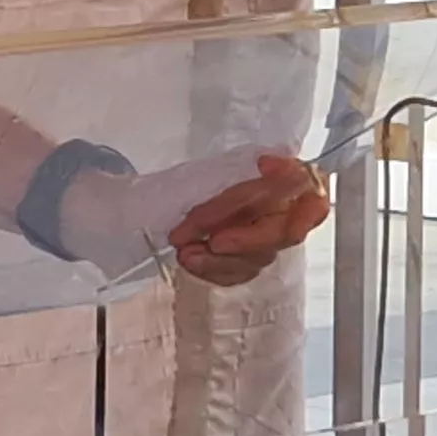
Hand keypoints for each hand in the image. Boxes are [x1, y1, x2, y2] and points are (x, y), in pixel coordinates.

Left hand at [54, 150, 329, 284]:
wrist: (131, 217)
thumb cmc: (165, 191)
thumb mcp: (195, 175)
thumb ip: (239, 169)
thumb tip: (282, 162)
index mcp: (271, 177)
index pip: (305, 182)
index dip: (292, 179)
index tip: (263, 165)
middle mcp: (276, 208)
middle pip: (285, 230)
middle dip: (247, 236)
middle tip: (211, 240)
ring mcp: (262, 239)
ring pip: (261, 256)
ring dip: (221, 257)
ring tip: (184, 250)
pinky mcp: (243, 264)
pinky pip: (240, 273)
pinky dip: (214, 270)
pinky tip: (190, 260)